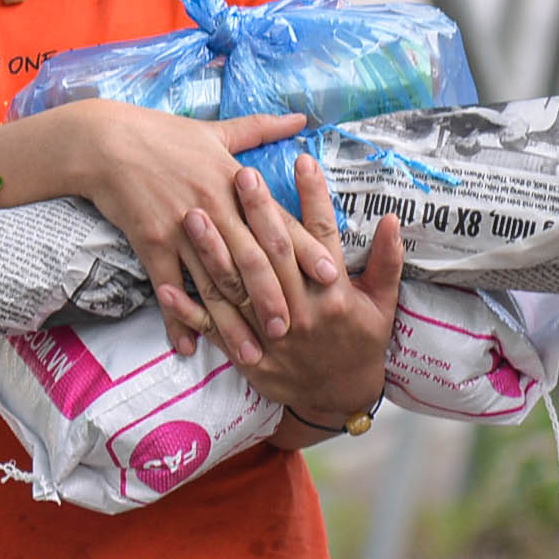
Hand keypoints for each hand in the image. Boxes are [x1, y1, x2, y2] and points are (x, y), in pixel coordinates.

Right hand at [70, 101, 340, 360]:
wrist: (107, 141)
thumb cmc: (163, 133)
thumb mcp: (215, 129)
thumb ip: (261, 127)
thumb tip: (300, 118)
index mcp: (233, 179)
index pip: (277, 221)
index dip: (304, 249)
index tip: (329, 276)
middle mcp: (213, 206)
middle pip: (250, 259)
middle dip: (273, 298)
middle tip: (292, 330)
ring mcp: (182, 227)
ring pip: (213, 282)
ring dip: (232, 322)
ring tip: (251, 354)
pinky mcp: (152, 241)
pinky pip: (167, 288)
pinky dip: (177, 318)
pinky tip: (187, 345)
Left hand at [161, 153, 403, 421]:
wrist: (339, 399)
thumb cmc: (361, 342)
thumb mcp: (383, 303)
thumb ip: (388, 261)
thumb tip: (394, 218)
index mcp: (333, 295)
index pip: (321, 237)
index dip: (313, 197)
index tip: (303, 160)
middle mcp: (300, 313)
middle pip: (273, 256)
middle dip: (256, 213)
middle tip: (241, 175)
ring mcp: (269, 336)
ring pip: (238, 288)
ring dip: (213, 251)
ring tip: (195, 214)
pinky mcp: (246, 356)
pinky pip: (213, 329)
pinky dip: (187, 310)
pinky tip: (165, 286)